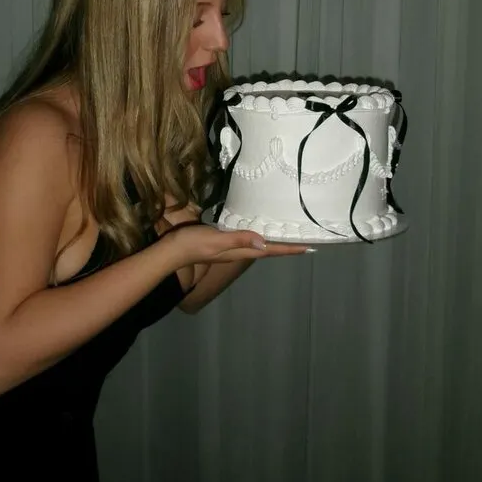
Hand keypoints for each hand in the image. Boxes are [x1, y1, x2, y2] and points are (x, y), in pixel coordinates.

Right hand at [159, 222, 312, 267]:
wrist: (172, 250)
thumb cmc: (193, 243)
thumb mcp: (216, 239)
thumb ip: (238, 239)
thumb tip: (264, 242)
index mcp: (240, 252)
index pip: (269, 250)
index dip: (289, 249)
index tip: (309, 247)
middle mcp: (239, 252)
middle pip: (268, 249)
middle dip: (286, 246)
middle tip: (305, 241)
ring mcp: (231, 248)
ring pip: (259, 245)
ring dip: (274, 242)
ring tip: (288, 236)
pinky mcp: (223, 242)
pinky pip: (247, 240)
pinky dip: (259, 236)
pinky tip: (259, 230)